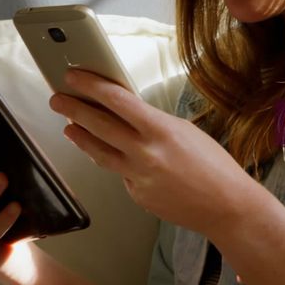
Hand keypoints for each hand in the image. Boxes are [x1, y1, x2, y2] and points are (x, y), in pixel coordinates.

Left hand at [49, 69, 254, 236]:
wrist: (227, 206)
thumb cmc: (214, 166)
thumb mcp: (185, 131)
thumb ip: (153, 123)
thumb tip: (126, 113)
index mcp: (160, 129)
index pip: (116, 101)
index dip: (91, 86)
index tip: (74, 77)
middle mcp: (145, 153)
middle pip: (98, 125)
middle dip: (74, 108)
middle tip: (57, 98)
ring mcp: (138, 177)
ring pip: (99, 153)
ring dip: (81, 137)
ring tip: (69, 126)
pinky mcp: (137, 195)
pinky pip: (120, 174)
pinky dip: (116, 163)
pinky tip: (114, 156)